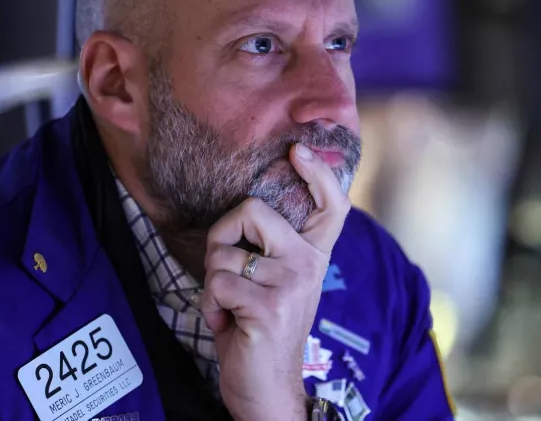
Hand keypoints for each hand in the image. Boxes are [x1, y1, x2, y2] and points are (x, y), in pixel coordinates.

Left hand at [199, 143, 351, 420]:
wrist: (268, 390)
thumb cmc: (261, 329)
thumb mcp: (276, 282)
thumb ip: (270, 248)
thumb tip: (244, 208)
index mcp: (314, 256)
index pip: (330, 205)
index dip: (317, 173)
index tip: (298, 150)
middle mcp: (309, 265)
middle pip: (252, 210)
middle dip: (221, 237)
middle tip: (227, 270)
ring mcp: (291, 285)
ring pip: (223, 254)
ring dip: (213, 283)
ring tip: (231, 307)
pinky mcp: (267, 308)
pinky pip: (216, 283)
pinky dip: (209, 305)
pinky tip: (227, 323)